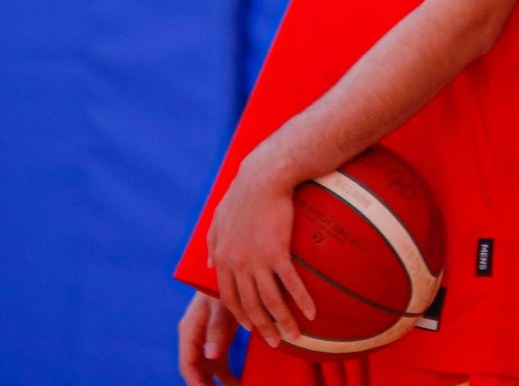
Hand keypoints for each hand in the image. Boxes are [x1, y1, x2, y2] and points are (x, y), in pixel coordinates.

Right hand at [178, 291, 241, 385]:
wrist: (232, 272)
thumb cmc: (222, 286)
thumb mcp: (220, 306)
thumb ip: (216, 329)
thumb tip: (211, 355)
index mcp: (190, 331)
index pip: (188, 365)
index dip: (196, 383)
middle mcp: (195, 339)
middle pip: (196, 372)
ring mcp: (206, 342)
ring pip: (208, 371)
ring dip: (217, 385)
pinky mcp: (217, 340)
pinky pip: (219, 364)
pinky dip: (227, 376)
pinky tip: (239, 383)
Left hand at [204, 155, 315, 350]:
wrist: (263, 177)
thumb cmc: (243, 192)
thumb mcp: (218, 218)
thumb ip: (211, 243)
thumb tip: (207, 262)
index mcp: (222, 258)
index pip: (229, 297)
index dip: (241, 315)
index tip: (253, 327)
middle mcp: (237, 264)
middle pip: (249, 306)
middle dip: (262, 328)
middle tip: (275, 342)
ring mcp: (256, 260)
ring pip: (269, 302)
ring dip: (282, 323)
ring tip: (293, 336)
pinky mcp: (277, 252)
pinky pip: (289, 284)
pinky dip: (300, 301)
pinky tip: (311, 313)